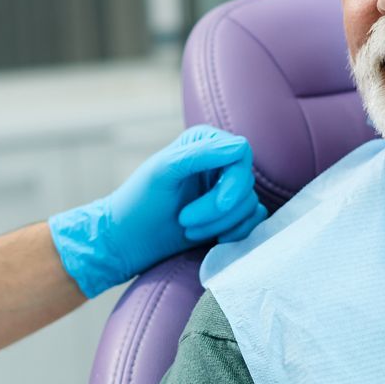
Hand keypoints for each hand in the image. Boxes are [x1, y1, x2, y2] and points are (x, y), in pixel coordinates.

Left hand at [48, 126, 267, 296]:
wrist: (130, 241)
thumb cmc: (140, 202)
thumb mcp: (163, 171)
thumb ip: (199, 154)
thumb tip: (240, 147)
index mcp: (204, 142)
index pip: (241, 153)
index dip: (232, 181)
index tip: (217, 204)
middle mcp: (219, 163)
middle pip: (246, 182)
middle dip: (218, 209)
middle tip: (185, 222)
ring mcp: (227, 190)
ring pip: (250, 205)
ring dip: (220, 225)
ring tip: (188, 231)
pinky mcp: (231, 215)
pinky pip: (253, 221)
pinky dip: (237, 233)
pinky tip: (214, 240)